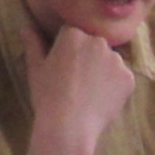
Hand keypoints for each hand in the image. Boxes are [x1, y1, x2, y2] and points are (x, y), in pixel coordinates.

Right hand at [25, 22, 136, 154]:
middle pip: (94, 43)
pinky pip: (121, 77)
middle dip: (87, 56)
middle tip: (76, 80)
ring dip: (102, 70)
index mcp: (74, 34)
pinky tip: (100, 99)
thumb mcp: (36, 68)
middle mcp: (98, 41)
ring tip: (89, 92)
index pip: (73, 33)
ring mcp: (116, 60)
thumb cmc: (47, 96)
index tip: (63, 66)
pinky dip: (114, 86)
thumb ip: (33, 43)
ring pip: (109, 60)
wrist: (68, 127)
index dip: (68, 50)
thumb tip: (26, 26)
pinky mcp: (128, 78)